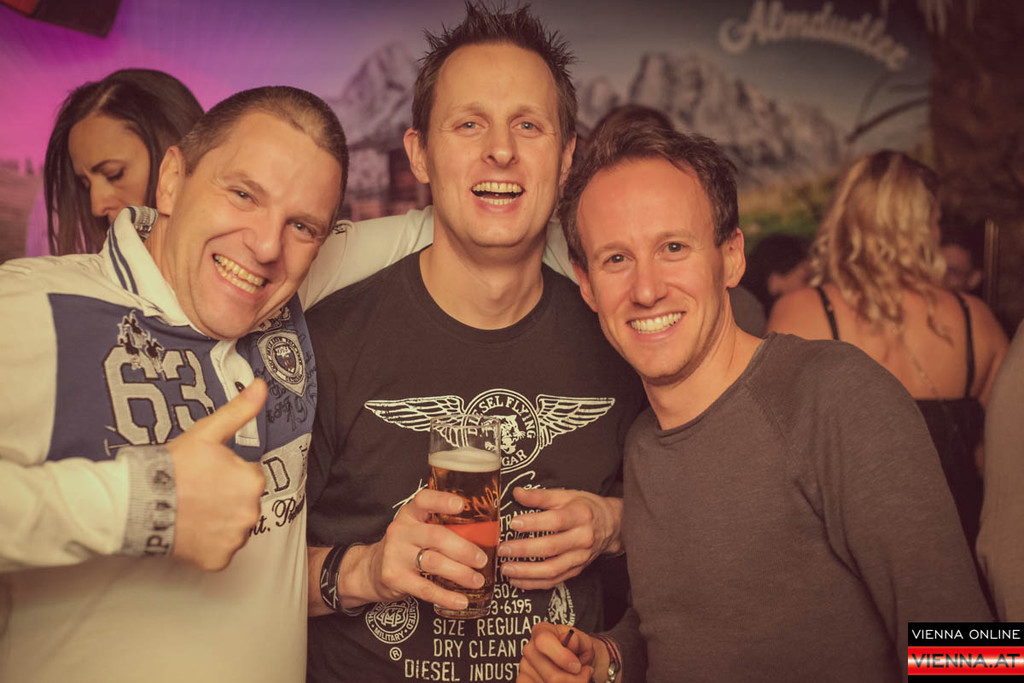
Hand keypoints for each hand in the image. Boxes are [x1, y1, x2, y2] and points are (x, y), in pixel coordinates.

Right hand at [167, 379, 267, 570]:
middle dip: (226, 498)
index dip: (227, 475)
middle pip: (244, 503)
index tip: (206, 474)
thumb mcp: (207, 433)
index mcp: (253, 480)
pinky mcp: (218, 560)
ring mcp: (234, 539)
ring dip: (219, 521)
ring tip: (192, 510)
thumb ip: (239, 410)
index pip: (249, 477)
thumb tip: (261, 385)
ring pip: (234, 527)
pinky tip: (191, 530)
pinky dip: (208, 544)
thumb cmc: (172, 467)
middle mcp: (251, 512)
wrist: (139, 503)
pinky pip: (220, 552)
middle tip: (197, 493)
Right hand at [345, 488, 491, 610]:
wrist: (370, 570)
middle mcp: (401, 531)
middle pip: (436, 536)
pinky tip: (461, 601)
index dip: (442, 501)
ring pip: (433, 562)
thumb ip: (441, 527)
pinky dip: (446, 596)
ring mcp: (396, 554)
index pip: (424, 500)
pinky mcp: (395, 578)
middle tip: (482, 560)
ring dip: (460, 573)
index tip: (461, 505)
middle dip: (464, 549)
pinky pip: (425, 588)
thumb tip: (484, 534)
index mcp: (410, 514)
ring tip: (477, 580)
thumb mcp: (417, 529)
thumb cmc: (405, 547)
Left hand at [499, 487, 621, 589]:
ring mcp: (580, 557)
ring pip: (552, 569)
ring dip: (526, 572)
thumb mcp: (566, 495)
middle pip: (551, 548)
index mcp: (580, 516)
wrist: (611, 525)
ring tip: (506, 569)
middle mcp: (582, 538)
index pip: (556, 521)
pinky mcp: (577, 570)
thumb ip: (541, 496)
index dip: (534, 523)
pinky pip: (554, 581)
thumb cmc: (585, 508)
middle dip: (524, 550)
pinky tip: (517, 580)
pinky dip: (534, 583)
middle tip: (503, 549)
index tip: (513, 523)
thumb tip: (517, 493)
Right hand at [518, 622, 597, 682]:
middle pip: (551, 676)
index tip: (577, 666)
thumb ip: (580, 641)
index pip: (543, 642)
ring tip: (575, 678)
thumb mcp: (584, 642)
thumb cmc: (577, 651)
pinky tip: (562, 682)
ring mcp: (524, 668)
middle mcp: (530, 649)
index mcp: (542, 631)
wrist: (575, 664)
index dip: (562, 657)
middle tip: (584, 675)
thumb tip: (572, 640)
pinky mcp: (523, 681)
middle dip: (574, 680)